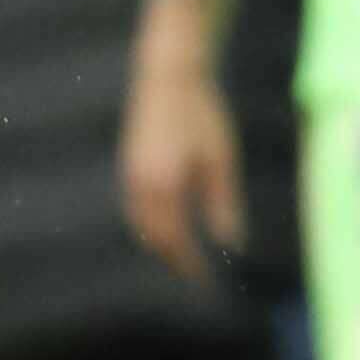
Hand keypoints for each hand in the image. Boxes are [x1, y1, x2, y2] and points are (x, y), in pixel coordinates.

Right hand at [120, 48, 243, 281]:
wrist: (169, 78)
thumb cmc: (203, 116)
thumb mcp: (221, 160)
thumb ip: (223, 203)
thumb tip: (231, 243)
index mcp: (164, 188)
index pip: (175, 241)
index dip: (190, 264)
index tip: (206, 280)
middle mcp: (140, 188)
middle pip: (154, 238)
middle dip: (173, 258)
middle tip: (196, 274)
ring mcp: (129, 177)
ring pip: (140, 225)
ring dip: (159, 243)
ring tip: (182, 255)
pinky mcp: (128, 167)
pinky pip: (135, 209)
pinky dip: (149, 224)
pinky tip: (167, 225)